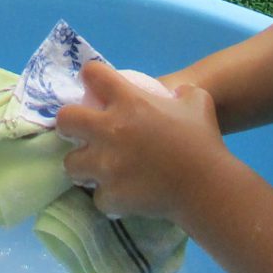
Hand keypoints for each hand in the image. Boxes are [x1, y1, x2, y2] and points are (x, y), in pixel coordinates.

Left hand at [57, 59, 231, 225]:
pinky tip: (119, 195)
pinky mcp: (111, 194)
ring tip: (95, 169)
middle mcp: (109, 130)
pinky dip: (108, 197)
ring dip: (82, 165)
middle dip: (68, 124)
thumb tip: (177, 94)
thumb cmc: (202, 140)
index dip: (92, 77)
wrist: (206, 185)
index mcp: (128, 102)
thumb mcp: (197, 102)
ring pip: (71, 163)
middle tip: (80, 131)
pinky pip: (98, 196)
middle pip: (66, 119)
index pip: (93, 74)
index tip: (93, 85)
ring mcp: (106, 165)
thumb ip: (183, 93)